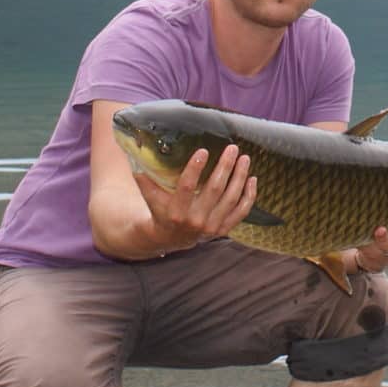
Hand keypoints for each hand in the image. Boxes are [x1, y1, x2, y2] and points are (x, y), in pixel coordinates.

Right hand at [137, 143, 255, 252]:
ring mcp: (211, 227)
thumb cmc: (159, 209)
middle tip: (232, 148)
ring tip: (245, 158)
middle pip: (214, 190)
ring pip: (230, 199)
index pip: (186, 188)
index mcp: (175, 212)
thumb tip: (135, 151)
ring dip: (239, 177)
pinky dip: (249, 195)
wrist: (170, 238)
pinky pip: (241, 212)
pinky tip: (252, 178)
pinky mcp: (223, 230)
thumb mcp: (149, 195)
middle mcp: (195, 221)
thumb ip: (144, 177)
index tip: (203, 150)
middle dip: (225, 167)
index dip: (195, 169)